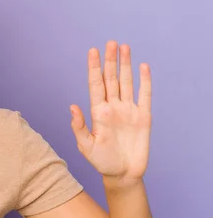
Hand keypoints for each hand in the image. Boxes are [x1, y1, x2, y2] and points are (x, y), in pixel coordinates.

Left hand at [70, 41, 151, 185]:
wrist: (123, 174)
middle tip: (110, 42)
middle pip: (111, 78)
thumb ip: (79, 127)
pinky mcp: (143, 117)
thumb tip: (72, 106)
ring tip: (124, 47)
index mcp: (98, 111)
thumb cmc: (102, 161)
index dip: (94, 67)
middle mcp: (113, 107)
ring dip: (125, 65)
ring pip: (127, 82)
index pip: (95, 84)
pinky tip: (143, 66)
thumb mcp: (86, 146)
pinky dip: (145, 81)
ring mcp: (128, 110)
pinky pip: (145, 95)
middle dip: (110, 61)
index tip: (92, 51)